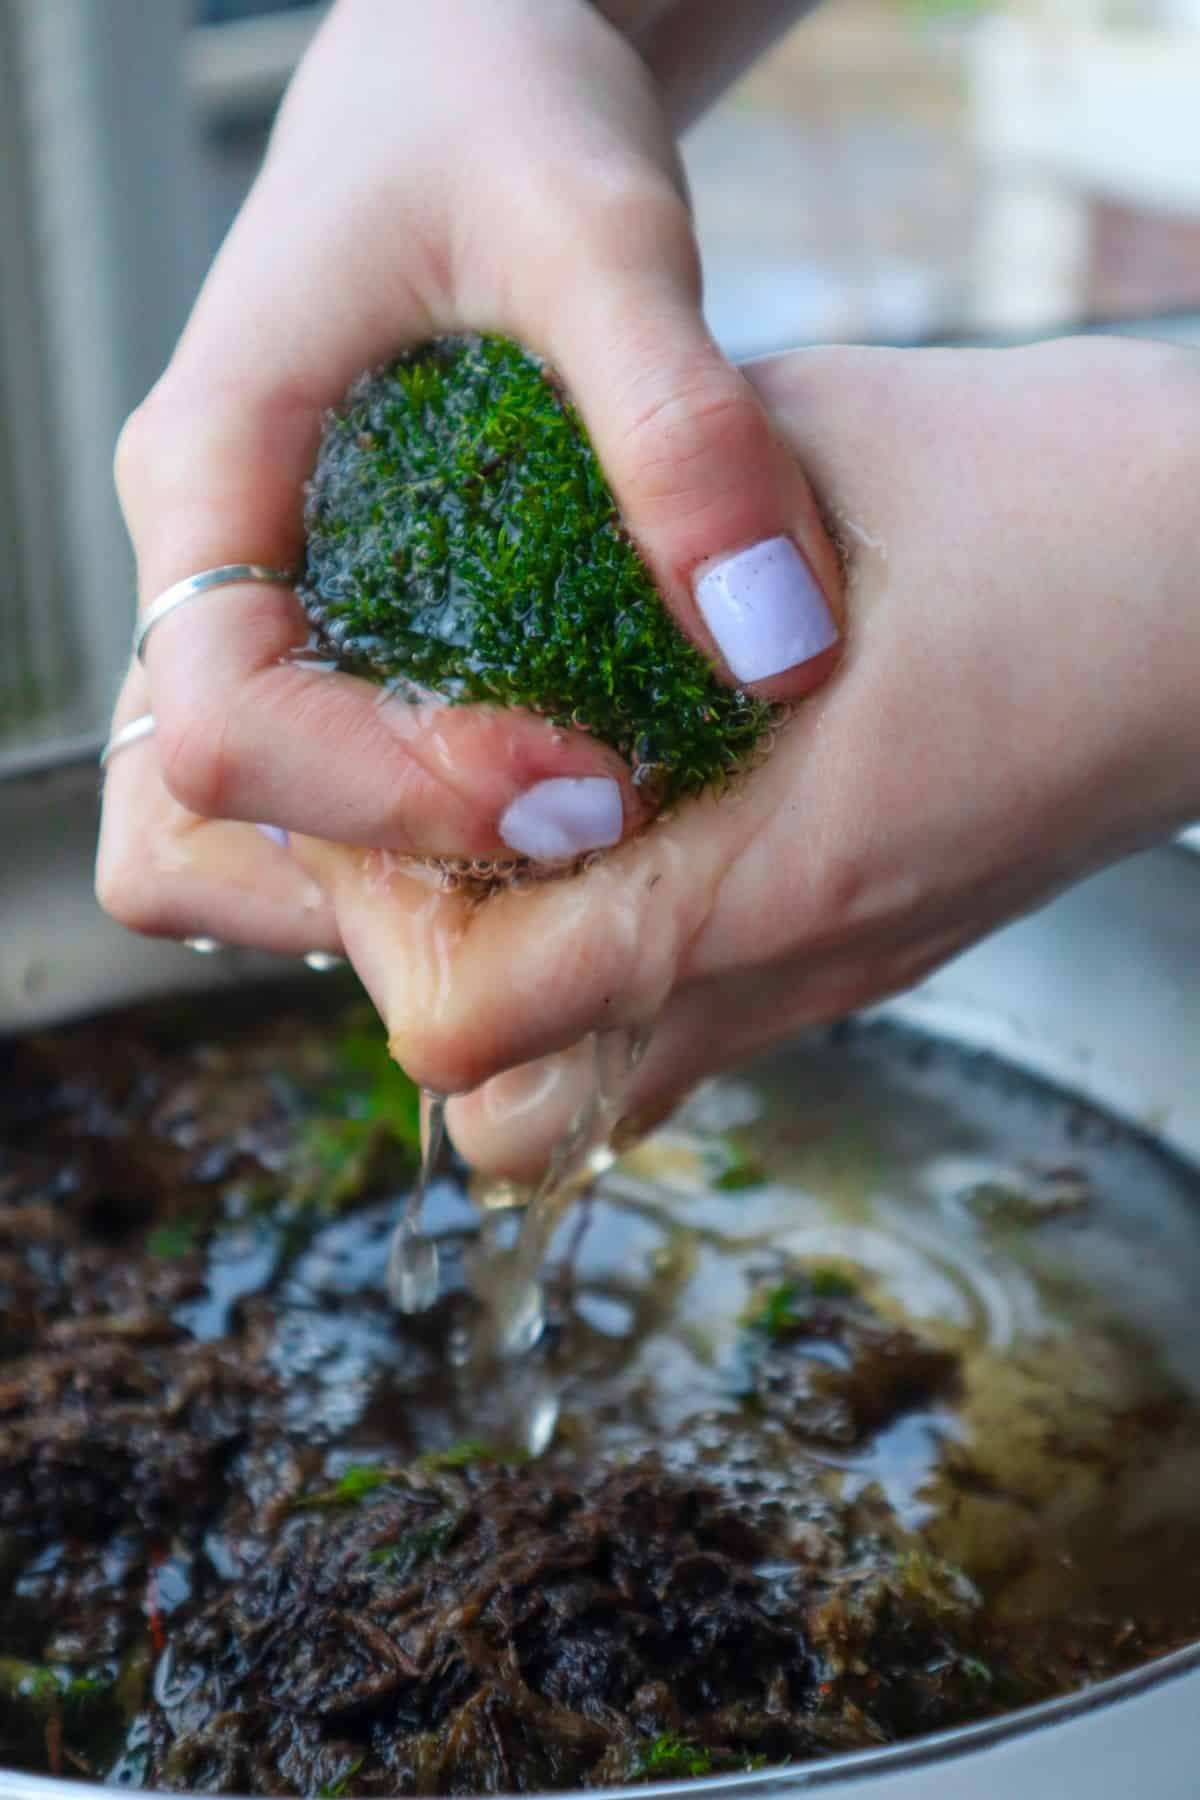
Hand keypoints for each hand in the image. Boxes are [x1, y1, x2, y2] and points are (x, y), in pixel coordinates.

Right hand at [98, 0, 839, 948]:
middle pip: (193, 816)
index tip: (582, 788)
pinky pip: (319, 781)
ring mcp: (257, 597)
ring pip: (236, 826)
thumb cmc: (503, 103)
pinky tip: (554, 790)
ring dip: (380, 879)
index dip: (388, 796)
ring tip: (560, 835)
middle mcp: (203, 558)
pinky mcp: (323, 611)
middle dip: (371, 876)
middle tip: (575, 836)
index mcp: (212, 469)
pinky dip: (412, 833)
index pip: (223, 720)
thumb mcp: (599, 227)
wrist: (467, 57)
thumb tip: (772, 646)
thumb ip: (681, 425)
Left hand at [286, 335, 1199, 1172]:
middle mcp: (796, 966)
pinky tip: (637, 826)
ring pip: (604, 1094)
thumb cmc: (1088, 506)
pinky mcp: (867, 951)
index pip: (478, 1024)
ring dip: (528, 994)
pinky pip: (689, 1021)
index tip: (383, 800)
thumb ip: (657, 490)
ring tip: (526, 839)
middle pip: (516, 1114)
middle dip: (436, 990)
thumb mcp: (837, 446)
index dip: (385, 929)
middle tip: (432, 837)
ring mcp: (835, 978)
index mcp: (776, 866)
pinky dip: (618, 965)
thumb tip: (520, 485)